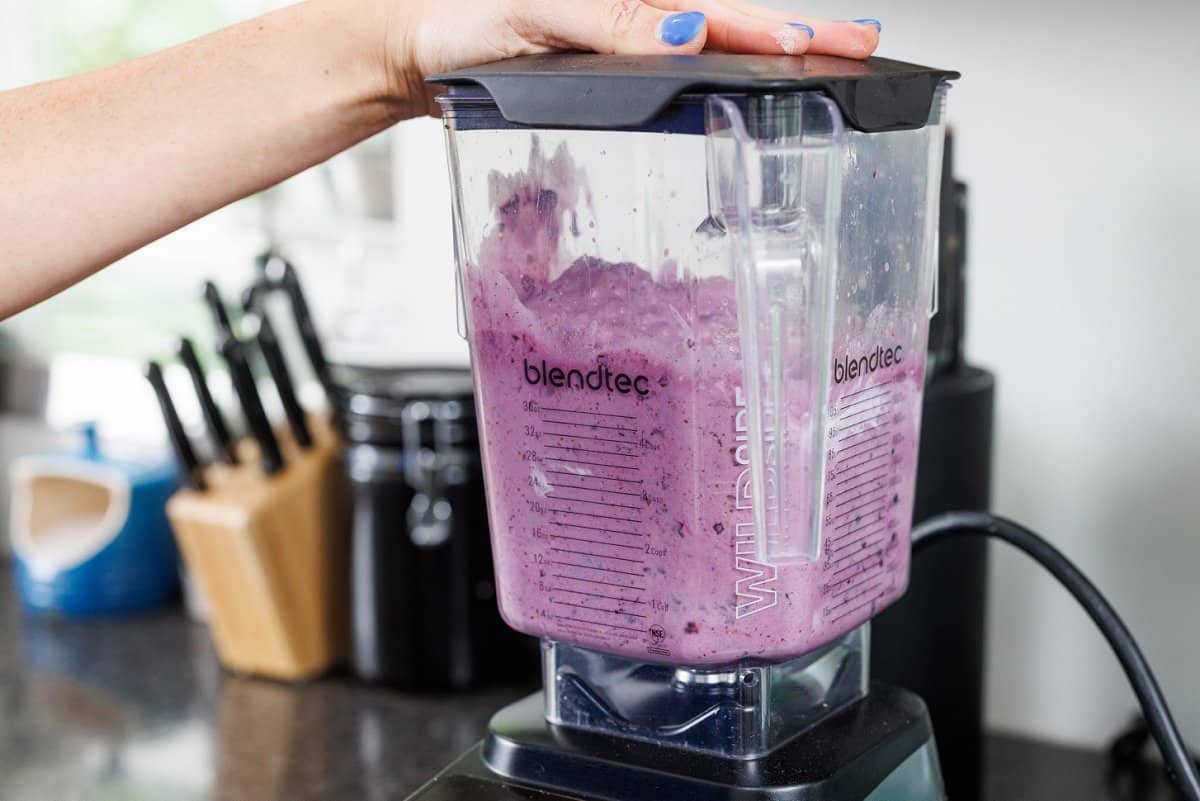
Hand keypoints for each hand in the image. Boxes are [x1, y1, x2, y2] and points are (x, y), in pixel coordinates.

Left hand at [382, 0, 881, 116]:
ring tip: (820, 59)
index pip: (726, 12)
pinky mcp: (608, 63)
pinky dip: (719, 72)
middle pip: (734, 21)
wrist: (419, 42)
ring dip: (768, 52)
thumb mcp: (535, 13)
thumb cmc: (466, 19)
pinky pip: (675, 68)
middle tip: (859, 46)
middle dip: (801, 34)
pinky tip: (739, 80)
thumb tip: (687, 32)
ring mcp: (626, 38)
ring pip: (712, 42)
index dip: (786, 29)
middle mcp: (638, 13)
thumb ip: (608, 21)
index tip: (837, 41)